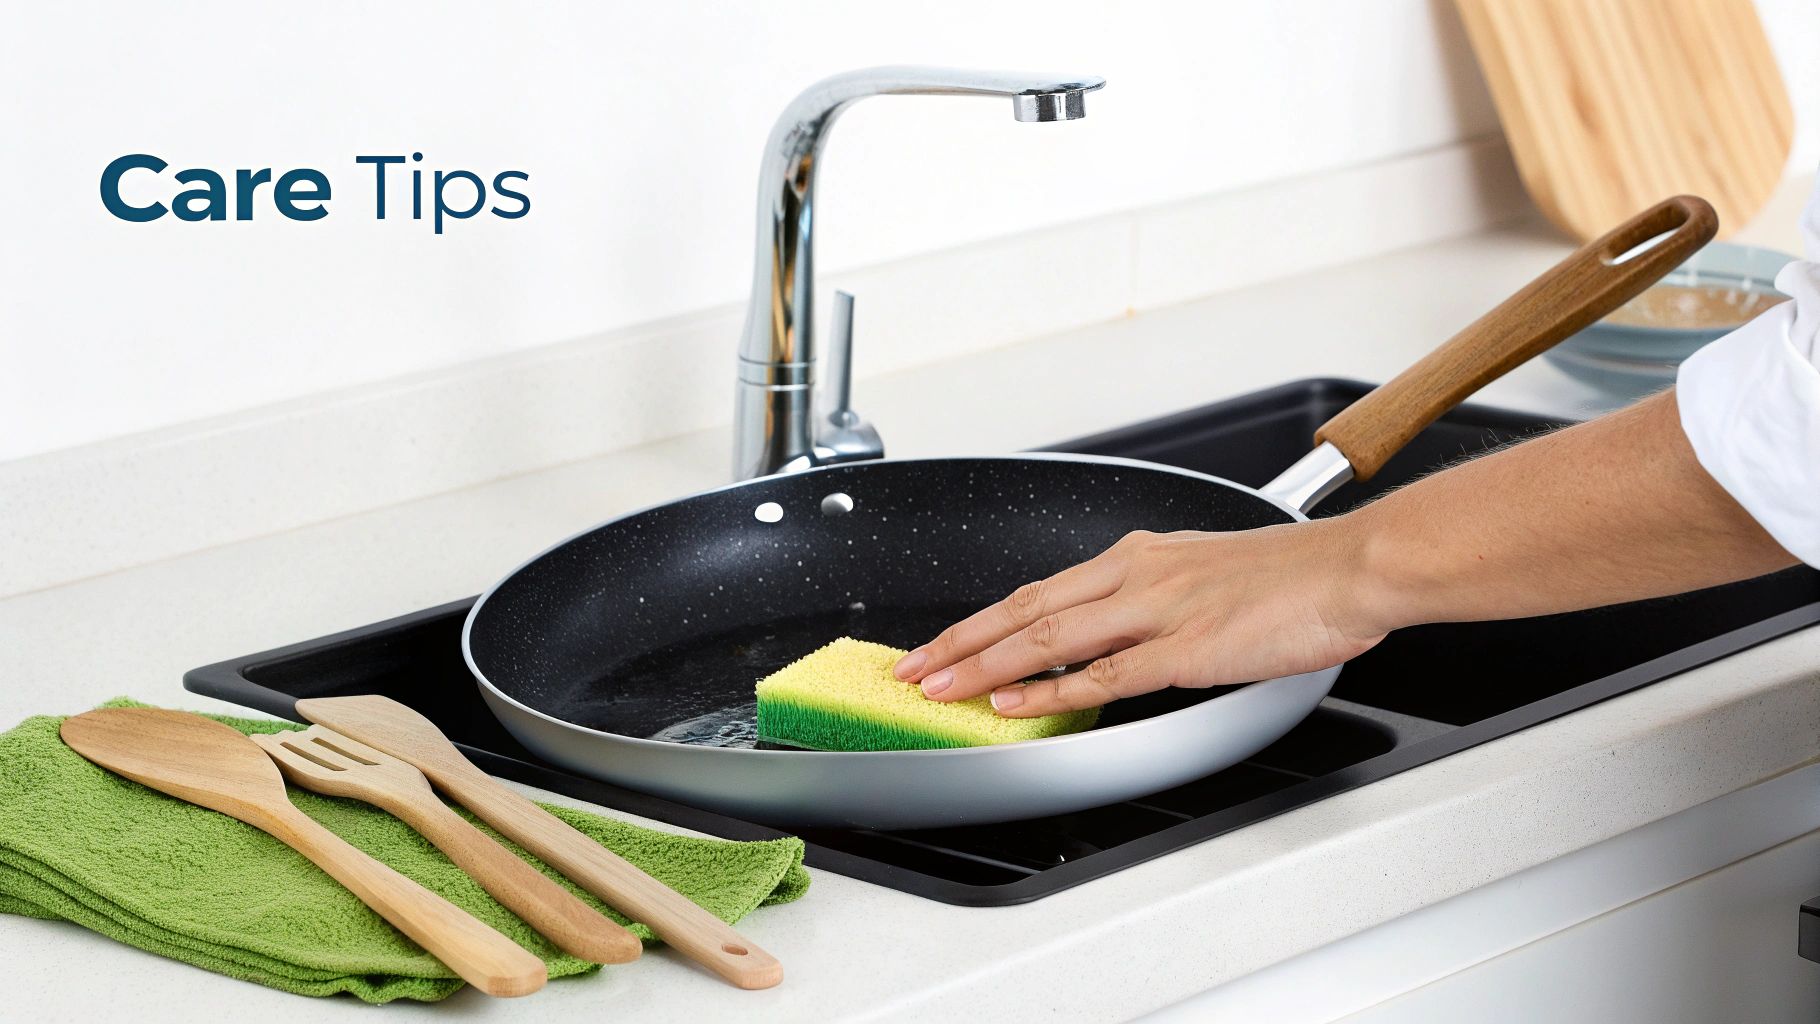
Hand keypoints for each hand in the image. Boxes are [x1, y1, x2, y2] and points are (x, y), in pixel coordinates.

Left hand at [891, 519, 1389, 716]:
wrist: (1350, 569)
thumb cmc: (1293, 575)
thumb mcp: (1206, 571)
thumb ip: (1157, 599)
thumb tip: (1120, 634)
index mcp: (1140, 555)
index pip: (1040, 589)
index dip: (983, 619)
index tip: (943, 642)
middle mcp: (1136, 575)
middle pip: (1024, 608)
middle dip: (960, 641)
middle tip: (912, 668)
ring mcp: (1155, 611)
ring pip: (1047, 636)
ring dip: (984, 664)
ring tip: (940, 687)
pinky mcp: (1182, 648)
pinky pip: (1101, 674)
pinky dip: (1049, 689)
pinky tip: (1014, 703)